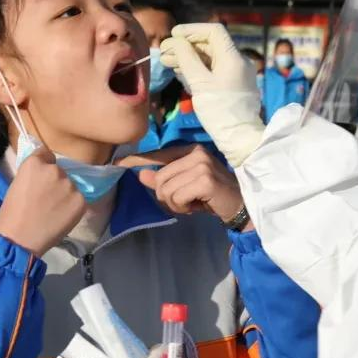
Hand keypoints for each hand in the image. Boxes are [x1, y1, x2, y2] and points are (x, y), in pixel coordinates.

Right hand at [0, 145, 85, 256]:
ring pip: (70, 186)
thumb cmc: (12, 214)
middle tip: (46, 199)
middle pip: (60, 171)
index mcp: (35, 163)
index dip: (44, 166)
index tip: (42, 178)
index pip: (46, 154)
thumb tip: (43, 174)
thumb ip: (33, 174)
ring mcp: (70, 185)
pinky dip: (72, 207)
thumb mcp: (17, 184)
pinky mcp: (81, 200)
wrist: (20, 239)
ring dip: (65, 194)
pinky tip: (61, 217)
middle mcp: (55, 170)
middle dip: (55, 182)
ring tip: (53, 210)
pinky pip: (78, 200)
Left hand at [117, 145, 249, 224]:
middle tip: (185, 202)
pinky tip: (197, 206)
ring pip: (166, 189)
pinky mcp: (205, 180)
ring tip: (192, 204)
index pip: (158, 154)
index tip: (117, 164)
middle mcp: (195, 153)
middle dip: (167, 196)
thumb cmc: (212, 195)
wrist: (241, 205)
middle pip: (160, 178)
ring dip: (176, 204)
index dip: (137, 160)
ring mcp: (201, 165)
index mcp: (190, 150)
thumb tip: (141, 175)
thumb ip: (164, 180)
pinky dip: (184, 207)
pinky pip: (177, 197)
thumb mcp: (185, 186)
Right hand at [159, 24, 264, 166]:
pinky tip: (180, 72)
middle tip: (164, 51)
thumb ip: (187, 58)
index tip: (173, 35)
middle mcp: (238, 62)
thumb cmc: (219, 110)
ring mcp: (236, 74)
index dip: (192, 30)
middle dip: (186, 46)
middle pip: (210, 45)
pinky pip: (212, 70)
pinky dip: (196, 69)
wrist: (239, 139)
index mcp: (234, 57)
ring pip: (209, 58)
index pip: (213, 31)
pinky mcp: (232, 86)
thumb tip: (176, 41)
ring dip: (188, 58)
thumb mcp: (199, 83)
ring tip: (167, 61)